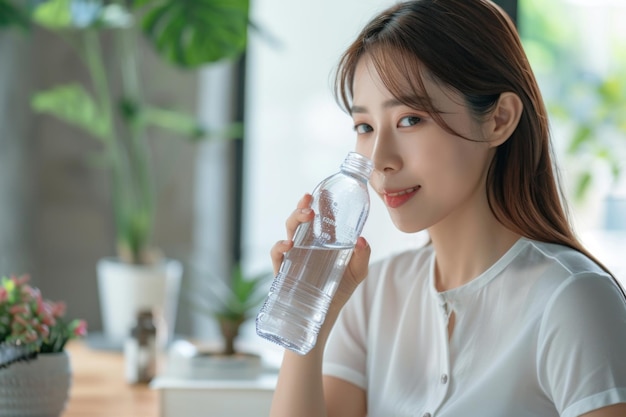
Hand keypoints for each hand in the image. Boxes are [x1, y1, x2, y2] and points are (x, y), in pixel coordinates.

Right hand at [269, 194, 370, 308]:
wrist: (323, 318)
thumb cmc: (338, 292)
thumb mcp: (357, 273)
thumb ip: (362, 257)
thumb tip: (361, 240)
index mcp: (323, 241)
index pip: (320, 217)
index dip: (321, 203)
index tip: (324, 190)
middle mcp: (306, 245)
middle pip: (301, 220)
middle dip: (303, 207)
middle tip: (310, 201)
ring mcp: (294, 257)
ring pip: (289, 231)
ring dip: (295, 219)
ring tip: (306, 214)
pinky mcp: (283, 271)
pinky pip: (276, 255)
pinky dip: (279, 247)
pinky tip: (289, 245)